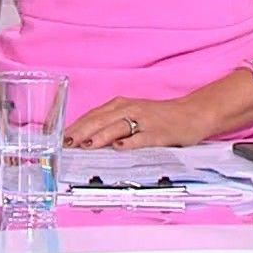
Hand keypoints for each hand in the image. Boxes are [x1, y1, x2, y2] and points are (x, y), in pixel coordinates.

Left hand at [63, 95, 211, 149]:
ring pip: (118, 127)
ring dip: (100, 136)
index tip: (59, 137)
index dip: (75, 126)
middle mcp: (130, 109)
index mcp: (120, 105)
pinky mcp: (159, 132)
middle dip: (81, 131)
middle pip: (100, 120)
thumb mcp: (132, 114)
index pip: (92, 115)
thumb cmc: (159, 116)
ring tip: (85, 145)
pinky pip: (142, 137)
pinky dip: (130, 142)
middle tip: (66, 143)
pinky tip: (119, 147)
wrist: (192, 113)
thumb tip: (86, 138)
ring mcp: (144, 120)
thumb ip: (111, 124)